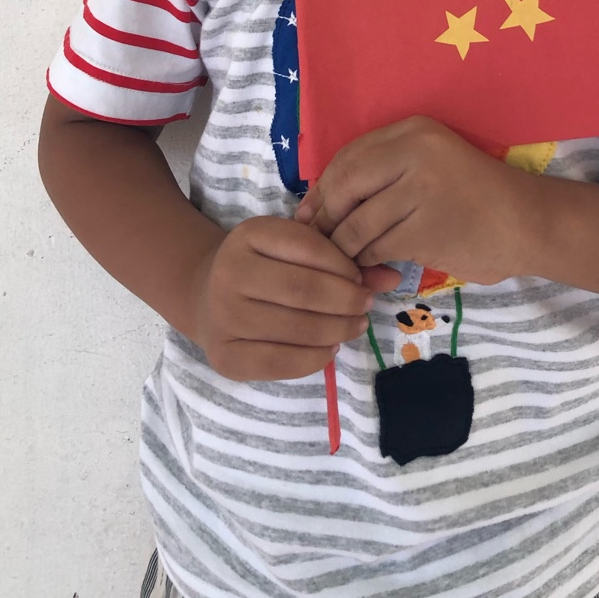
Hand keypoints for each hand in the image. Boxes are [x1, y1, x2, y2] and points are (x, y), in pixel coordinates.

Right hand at [188, 216, 394, 381]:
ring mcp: (223, 317)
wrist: (205, 293)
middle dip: (345, 300)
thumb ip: (341, 259)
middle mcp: (230, 273)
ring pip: (295, 328)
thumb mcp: (293, 248)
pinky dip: (314, 358)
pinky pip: (280, 362)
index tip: (362, 276)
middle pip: (303, 290)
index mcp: (249, 235)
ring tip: (354, 326)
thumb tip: (393, 278)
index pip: (307, 247)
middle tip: (366, 304)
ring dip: (336, 330)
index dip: (343, 264)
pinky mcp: (226, 356)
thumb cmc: (262, 265)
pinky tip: (330, 348)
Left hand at [293, 116, 531, 285]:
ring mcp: (421, 189)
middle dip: (327, 220)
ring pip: (357, 223)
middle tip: (323, 246)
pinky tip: (376, 271)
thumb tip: (313, 206)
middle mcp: (415, 152)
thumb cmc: (472, 197)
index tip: (311, 216)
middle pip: (345, 186)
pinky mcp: (426, 228)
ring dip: (345, 250)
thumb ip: (379, 174)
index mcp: (413, 131)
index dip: (323, 190)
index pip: (348, 157)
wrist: (527, 223)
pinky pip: (376, 248)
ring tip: (349, 263)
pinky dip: (367, 263)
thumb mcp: (427, 166)